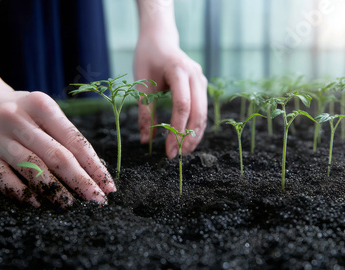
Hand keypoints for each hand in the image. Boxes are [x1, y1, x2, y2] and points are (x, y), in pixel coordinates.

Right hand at [0, 83, 114, 207]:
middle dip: (80, 181)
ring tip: (71, 206)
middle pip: (56, 155)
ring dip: (54, 190)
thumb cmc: (22, 112)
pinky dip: (21, 192)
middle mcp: (17, 118)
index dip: (94, 166)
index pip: (74, 140)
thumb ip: (65, 136)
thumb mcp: (44, 112)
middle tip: (97, 201)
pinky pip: (2, 178)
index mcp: (41, 105)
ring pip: (31, 167)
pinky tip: (37, 204)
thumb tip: (95, 171)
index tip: (108, 186)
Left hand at [134, 30, 207, 158]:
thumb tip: (146, 140)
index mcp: (179, 70)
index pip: (182, 105)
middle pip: (198, 112)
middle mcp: (195, 75)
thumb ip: (144, 111)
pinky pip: (202, 109)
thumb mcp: (141, 84)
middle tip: (176, 155)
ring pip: (203, 113)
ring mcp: (201, 80)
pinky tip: (186, 139)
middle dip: (188, 137)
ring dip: (194, 134)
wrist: (160, 39)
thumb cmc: (147, 59)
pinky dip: (195, 126)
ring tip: (182, 151)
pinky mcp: (202, 85)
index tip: (168, 150)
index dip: (177, 130)